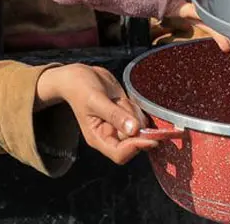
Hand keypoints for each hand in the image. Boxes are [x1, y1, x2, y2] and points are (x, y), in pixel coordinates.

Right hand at [36, 64, 157, 164]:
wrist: (80, 75)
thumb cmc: (81, 88)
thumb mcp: (95, 100)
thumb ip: (114, 115)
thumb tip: (134, 129)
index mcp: (98, 138)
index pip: (120, 154)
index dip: (135, 148)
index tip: (149, 137)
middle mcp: (110, 136)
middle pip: (134, 142)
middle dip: (135, 124)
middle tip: (121, 104)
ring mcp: (119, 126)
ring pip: (140, 129)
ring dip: (134, 113)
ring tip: (117, 100)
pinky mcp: (126, 117)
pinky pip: (141, 118)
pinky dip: (136, 108)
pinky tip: (122, 99)